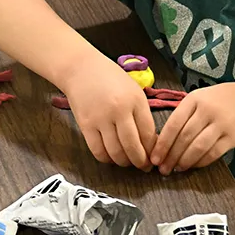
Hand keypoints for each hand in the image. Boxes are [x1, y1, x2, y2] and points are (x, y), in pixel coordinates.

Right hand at [62, 51, 157, 169]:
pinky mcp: (85, 125)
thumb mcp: (133, 90)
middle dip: (140, 162)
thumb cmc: (109, 78)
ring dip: (124, 162)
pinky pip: (98, 151)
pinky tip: (110, 156)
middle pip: (133, 147)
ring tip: (126, 161)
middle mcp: (119, 110)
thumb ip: (141, 114)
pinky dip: (106, 159)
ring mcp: (101, 118)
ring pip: (116, 153)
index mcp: (135, 100)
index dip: (152, 151)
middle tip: (142, 166)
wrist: (80, 68)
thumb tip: (149, 143)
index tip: (153, 158)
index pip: (148, 134)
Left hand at [151, 83, 234, 174]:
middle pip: (184, 137)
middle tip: (163, 169)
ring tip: (177, 169)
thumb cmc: (217, 102)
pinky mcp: (233, 136)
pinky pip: (214, 153)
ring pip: (198, 146)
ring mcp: (221, 123)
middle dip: (171, 156)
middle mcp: (206, 110)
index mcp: (193, 100)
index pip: (173, 124)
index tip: (154, 157)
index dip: (162, 143)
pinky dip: (201, 162)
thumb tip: (162, 141)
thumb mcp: (198, 99)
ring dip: (185, 161)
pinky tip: (193, 166)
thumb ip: (183, 115)